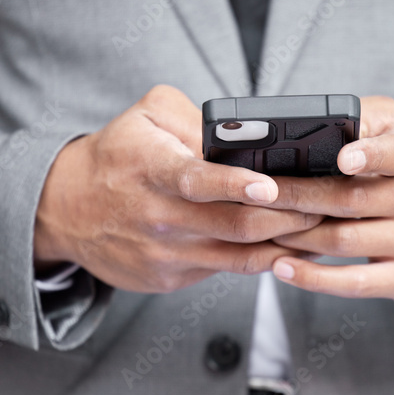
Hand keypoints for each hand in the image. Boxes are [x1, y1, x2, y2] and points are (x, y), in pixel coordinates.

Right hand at [34, 85, 321, 293]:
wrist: (66, 210)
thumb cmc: (117, 155)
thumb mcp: (146, 116)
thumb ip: (194, 118)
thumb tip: (244, 136)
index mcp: (151, 170)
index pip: (196, 180)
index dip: (235, 185)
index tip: (270, 185)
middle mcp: (158, 217)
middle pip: (234, 225)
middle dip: (288, 216)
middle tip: (327, 202)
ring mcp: (165, 253)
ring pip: (239, 256)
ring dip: (286, 243)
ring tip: (322, 226)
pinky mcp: (170, 278)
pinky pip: (228, 270)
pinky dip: (263, 260)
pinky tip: (290, 246)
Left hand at [268, 96, 393, 307]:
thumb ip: (367, 120)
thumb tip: (318, 119)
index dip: (371, 155)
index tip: (343, 158)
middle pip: (353, 200)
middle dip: (300, 197)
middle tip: (260, 193)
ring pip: (346, 240)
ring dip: (297, 236)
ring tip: (264, 226)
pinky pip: (355, 282)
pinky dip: (314, 278)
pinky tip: (283, 267)